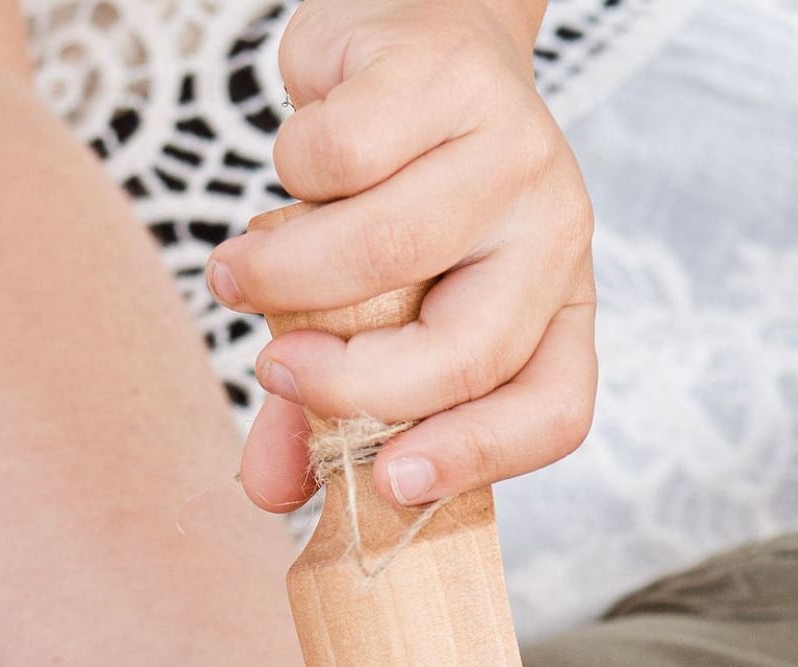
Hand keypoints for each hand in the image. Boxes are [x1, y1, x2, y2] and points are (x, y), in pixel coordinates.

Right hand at [218, 0, 595, 512]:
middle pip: (466, 352)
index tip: (387, 483)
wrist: (409, 31)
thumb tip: (268, 490)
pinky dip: (288, 174)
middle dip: (350, 384)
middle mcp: (554, 230)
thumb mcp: (374, 311)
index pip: (554, 409)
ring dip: (287, 276)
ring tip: (238, 274)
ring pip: (386, 251)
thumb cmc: (393, 192)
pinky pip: (337, 158)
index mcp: (559, 307)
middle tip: (275, 370)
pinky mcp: (444, 72)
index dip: (476, 459)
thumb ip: (329, 407)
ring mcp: (511, 145)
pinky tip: (294, 163)